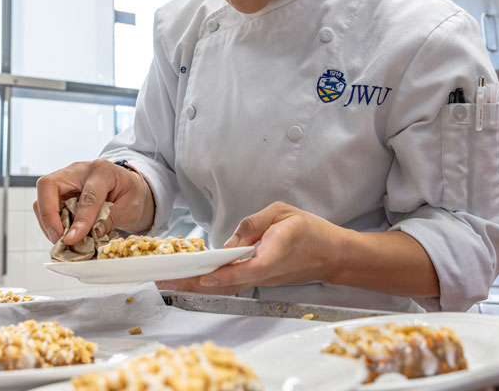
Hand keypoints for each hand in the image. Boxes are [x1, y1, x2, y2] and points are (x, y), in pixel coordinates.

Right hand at [34, 160, 153, 245]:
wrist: (128, 186)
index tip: (72, 239)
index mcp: (103, 171)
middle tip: (57, 238)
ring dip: (47, 221)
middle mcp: (79, 170)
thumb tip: (90, 235)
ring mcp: (66, 178)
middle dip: (48, 215)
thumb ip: (110, 220)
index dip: (80, 220)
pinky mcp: (59, 189)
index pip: (87, 196)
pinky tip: (62, 234)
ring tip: (61, 240)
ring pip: (43, 196)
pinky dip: (49, 222)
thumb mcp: (130, 208)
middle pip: (49, 185)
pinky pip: (45, 204)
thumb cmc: (130, 193)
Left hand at [156, 202, 348, 295]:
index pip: (246, 269)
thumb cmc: (310, 230)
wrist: (333, 255)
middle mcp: (265, 273)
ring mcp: (262, 280)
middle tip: (165, 283)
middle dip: (194, 284)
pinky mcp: (260, 280)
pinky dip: (210, 283)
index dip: (223, 274)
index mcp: (273, 254)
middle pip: (226, 284)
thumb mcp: (282, 213)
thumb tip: (229, 242)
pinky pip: (232, 283)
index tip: (202, 276)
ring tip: (170, 282)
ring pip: (226, 286)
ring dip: (198, 286)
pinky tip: (191, 279)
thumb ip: (253, 224)